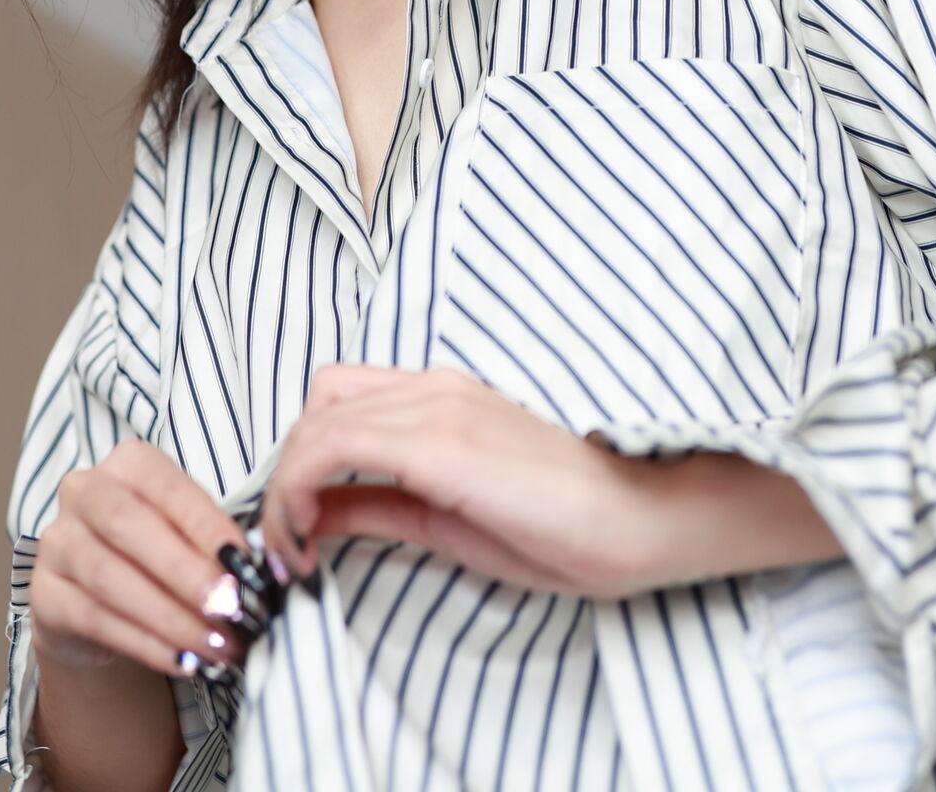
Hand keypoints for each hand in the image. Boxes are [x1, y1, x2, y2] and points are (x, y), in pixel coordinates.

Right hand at [29, 439, 285, 683]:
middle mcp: (83, 492)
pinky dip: (145, 644)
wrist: (99, 600)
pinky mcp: (43, 595)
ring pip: (112, 580)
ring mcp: (56, 543)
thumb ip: (216, 543)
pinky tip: (182, 661)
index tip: (244, 565)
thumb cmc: (159, 554)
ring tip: (216, 645)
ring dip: (171, 618)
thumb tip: (259, 573)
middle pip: (131, 528)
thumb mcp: (188, 533)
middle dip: (186, 573)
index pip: (169, 489)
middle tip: (230, 609)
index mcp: (128, 464)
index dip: (208, 527)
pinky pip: (96, 620)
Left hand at [257, 365, 842, 599]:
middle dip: (288, 470)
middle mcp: (436, 386)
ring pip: (315, 422)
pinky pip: (331, 449)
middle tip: (290, 539)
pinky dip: (296, 493)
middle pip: (320, 402)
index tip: (298, 528)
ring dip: (285, 487)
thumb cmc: (576, 527)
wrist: (649, 517)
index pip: (344, 399)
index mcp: (448, 397)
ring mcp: (437, 408)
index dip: (305, 458)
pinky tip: (307, 543)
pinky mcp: (439, 442)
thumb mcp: (456, 521)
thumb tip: (322, 515)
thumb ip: (386, 507)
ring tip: (293, 549)